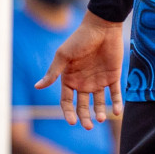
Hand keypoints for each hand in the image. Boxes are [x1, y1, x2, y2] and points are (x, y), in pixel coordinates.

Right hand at [34, 11, 125, 129]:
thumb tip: (37, 87)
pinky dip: (117, 104)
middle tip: (89, 126)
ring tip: (101, 117)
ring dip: (100, 112)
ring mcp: (98, 81)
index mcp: (70, 78)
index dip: (68, 112)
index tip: (72, 121)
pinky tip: (117, 112)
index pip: (67, 101)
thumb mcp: (64, 55)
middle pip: (82, 106)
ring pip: (99, 103)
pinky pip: (115, 94)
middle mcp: (83, 82)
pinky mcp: (113, 77)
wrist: (102, 27)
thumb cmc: (80, 39)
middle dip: (85, 117)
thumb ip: (53, 72)